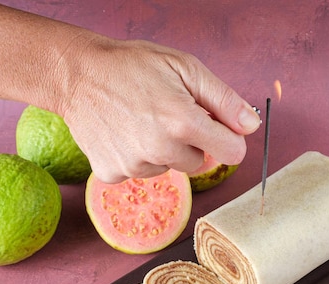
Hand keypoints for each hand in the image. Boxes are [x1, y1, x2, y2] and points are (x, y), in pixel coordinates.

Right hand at [57, 37, 261, 182]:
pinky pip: (141, 173)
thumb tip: (251, 126)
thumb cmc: (132, 65)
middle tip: (165, 114)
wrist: (76, 75)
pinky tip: (124, 134)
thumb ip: (224, 99)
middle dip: (190, 141)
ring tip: (140, 121)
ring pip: (168, 168)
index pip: (233, 152)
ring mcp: (134, 165)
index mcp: (183, 121)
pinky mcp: (112, 174)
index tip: (215, 126)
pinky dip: (136, 158)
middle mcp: (160, 149)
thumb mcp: (185, 67)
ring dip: (162, 150)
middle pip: (199, 162)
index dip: (227, 137)